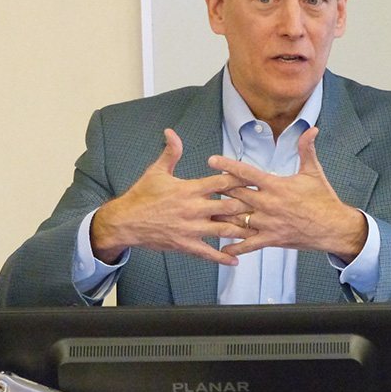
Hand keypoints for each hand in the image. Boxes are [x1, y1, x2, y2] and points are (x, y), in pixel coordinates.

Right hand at [90, 129, 252, 265]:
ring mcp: (191, 228)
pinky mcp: (185, 245)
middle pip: (229, 206)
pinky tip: (236, 260)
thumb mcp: (156, 171)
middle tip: (265, 206)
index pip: (222, 182)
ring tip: (258, 231)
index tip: (256, 180)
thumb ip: (170, 152)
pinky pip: (208, 254)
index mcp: (190, 188)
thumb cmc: (142, 195)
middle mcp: (194, 208)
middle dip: (248, 206)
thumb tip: (171, 131)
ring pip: (224, 230)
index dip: (241, 180)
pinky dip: (223, 258)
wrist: (125, 221)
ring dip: (242, 230)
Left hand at [208, 127, 367, 261]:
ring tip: (204, 213)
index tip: (211, 160)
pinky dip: (235, 247)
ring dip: (221, 217)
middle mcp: (268, 204)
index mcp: (276, 185)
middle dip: (219, 190)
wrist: (333, 227)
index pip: (246, 173)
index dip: (227, 165)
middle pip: (236, 195)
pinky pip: (249, 244)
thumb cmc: (323, 199)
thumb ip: (307, 150)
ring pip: (238, 219)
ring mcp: (268, 223)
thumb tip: (311, 129)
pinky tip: (222, 248)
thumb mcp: (314, 172)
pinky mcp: (271, 239)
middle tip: (203, 186)